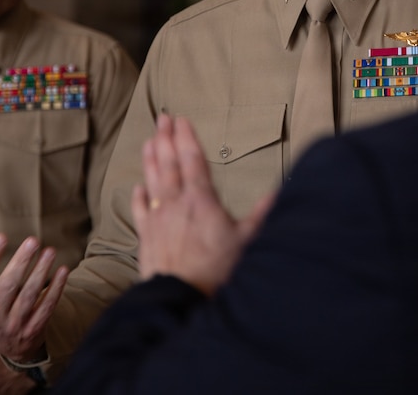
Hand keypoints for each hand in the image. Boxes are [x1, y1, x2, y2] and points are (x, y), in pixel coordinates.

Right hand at [0, 234, 67, 363]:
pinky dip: (55, 289)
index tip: (1, 237)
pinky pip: (47, 307)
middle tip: (32, 240)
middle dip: (20, 264)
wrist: (8, 346)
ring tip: (50, 251)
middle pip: (7, 287)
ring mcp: (16, 323)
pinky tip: (63, 270)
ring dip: (41, 273)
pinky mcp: (35, 328)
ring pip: (29, 296)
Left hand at [132, 114, 273, 294]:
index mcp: (201, 200)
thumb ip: (262, 213)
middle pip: (168, 164)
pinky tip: (137, 187)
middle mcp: (176, 203)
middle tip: (162, 118)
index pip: (192, 160)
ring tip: (148, 141)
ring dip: (150, 159)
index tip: (181, 120)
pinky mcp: (146, 236)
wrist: (180, 297)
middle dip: (165, 139)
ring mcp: (158, 219)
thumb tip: (280, 192)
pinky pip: (140, 210)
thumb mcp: (246, 240)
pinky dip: (138, 196)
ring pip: (152, 181)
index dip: (186, 138)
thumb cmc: (216, 270)